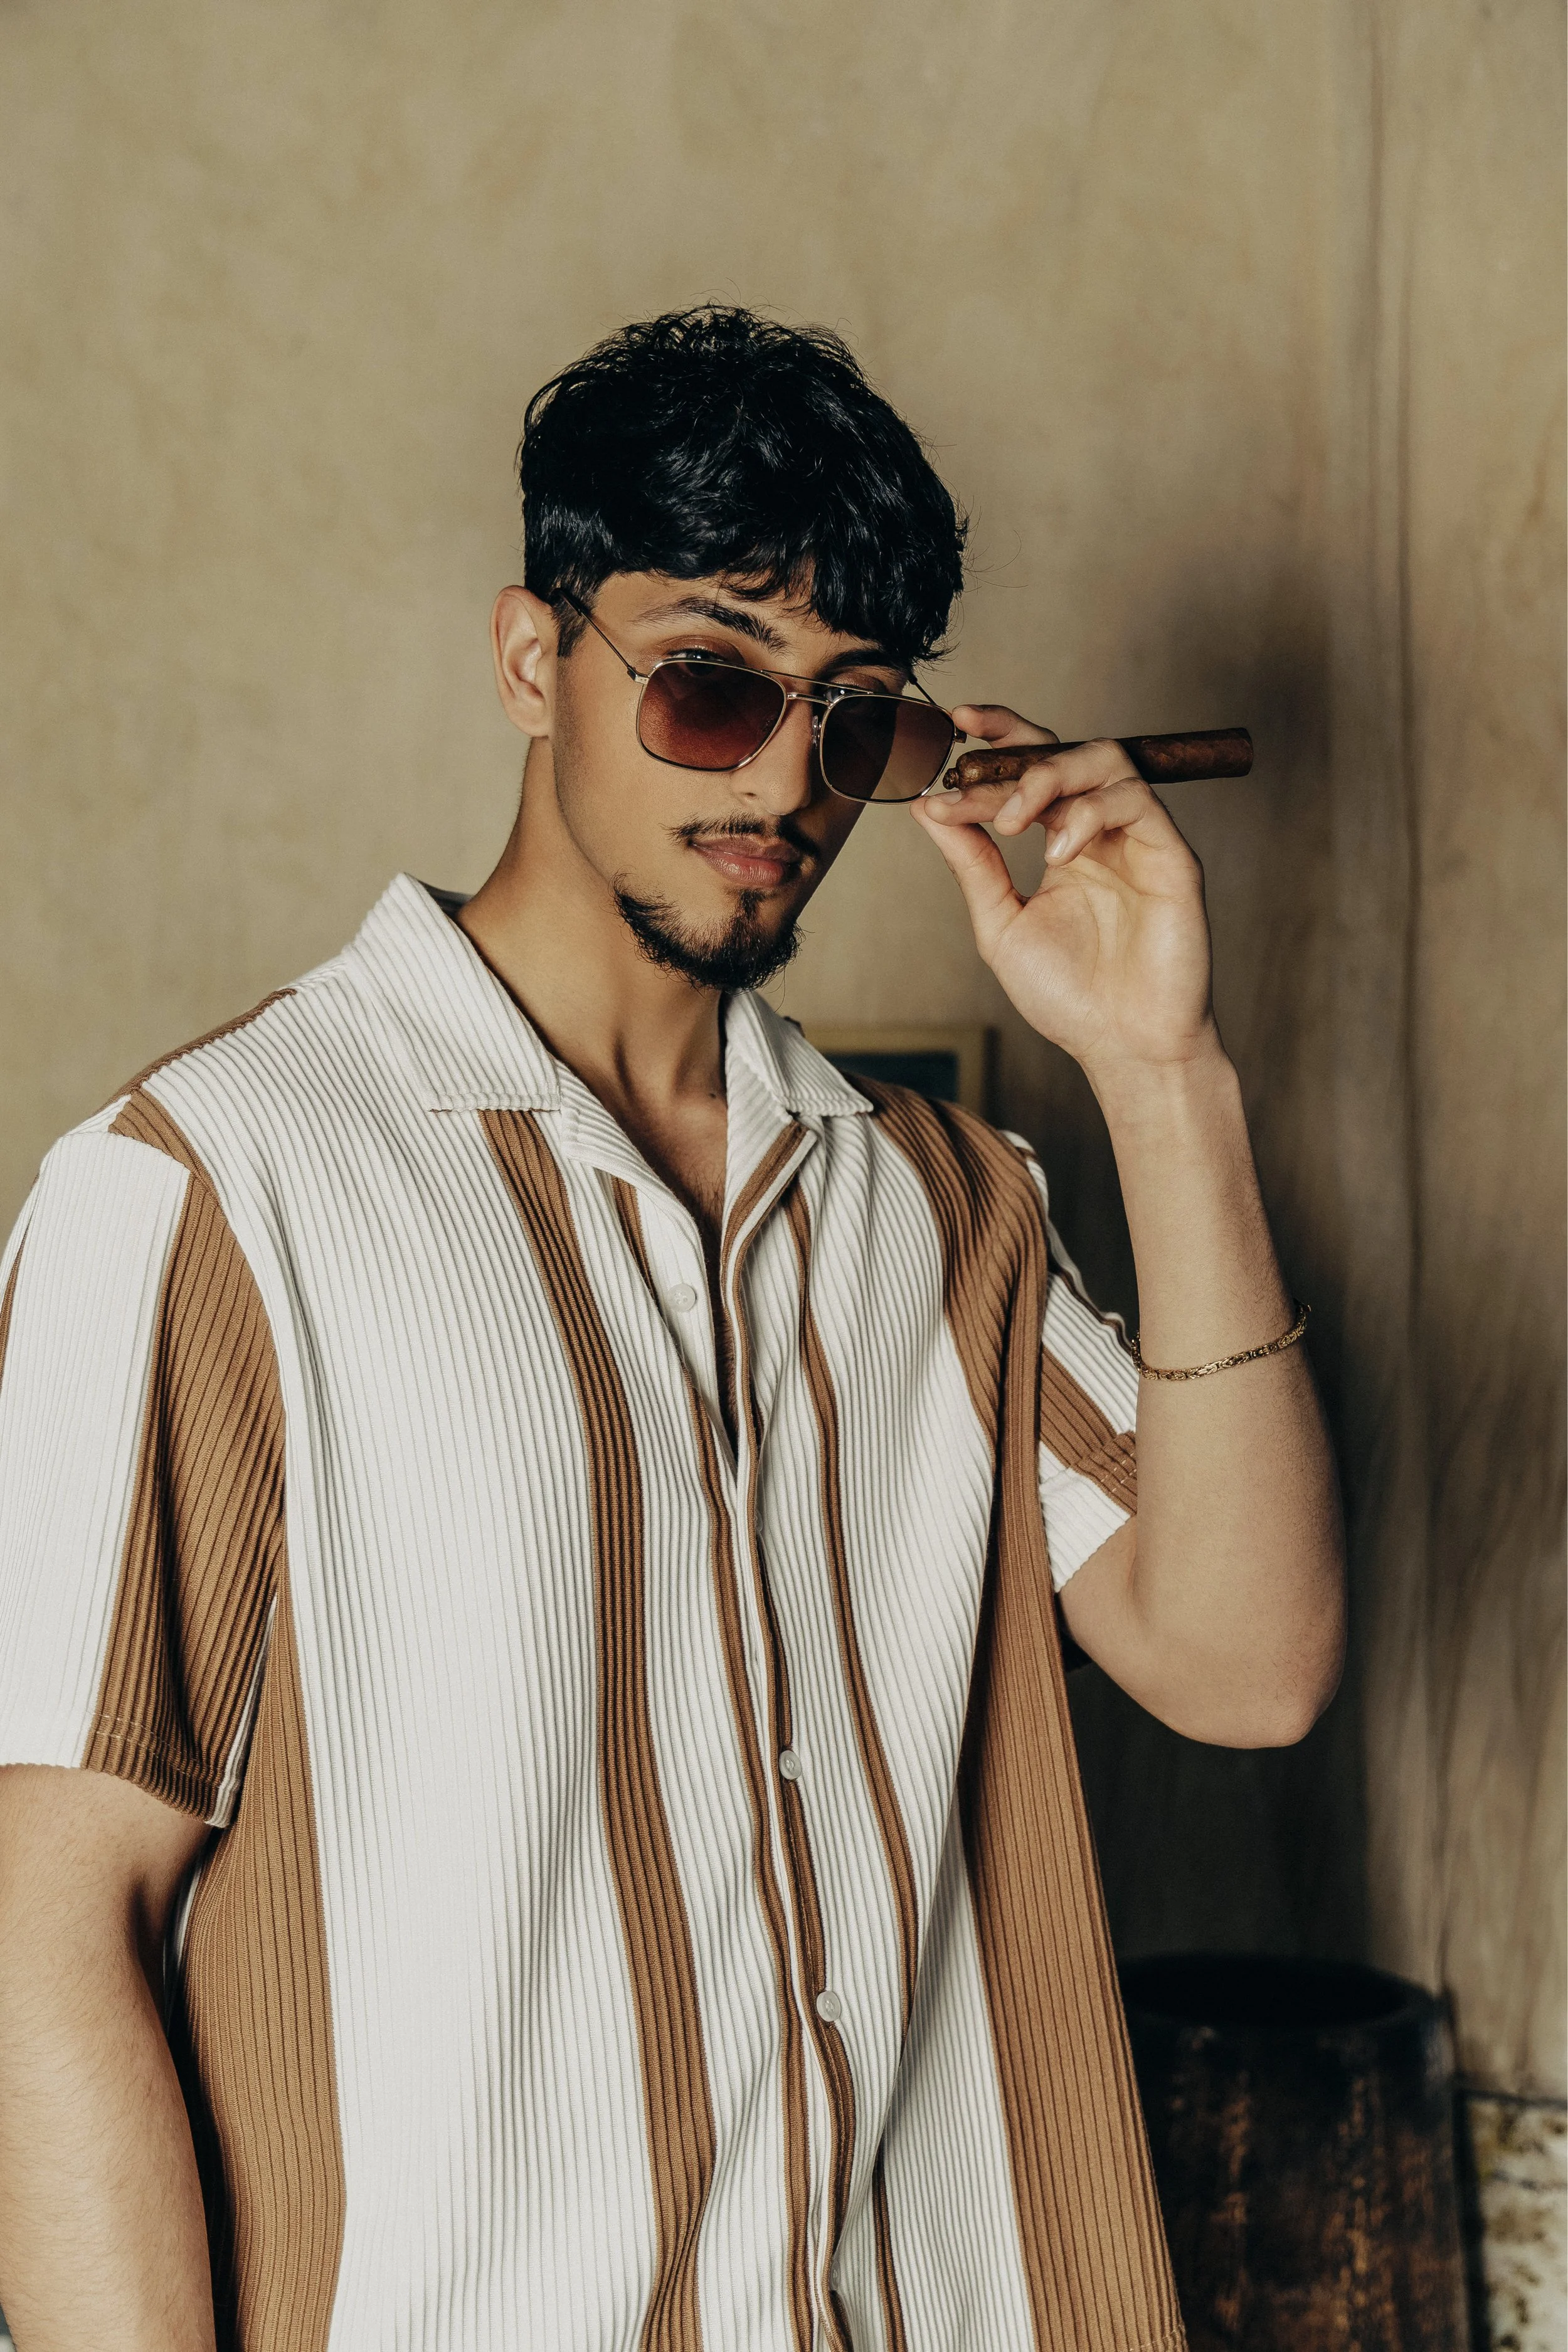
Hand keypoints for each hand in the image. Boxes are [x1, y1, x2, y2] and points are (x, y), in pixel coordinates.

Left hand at [911, 702, 1220, 1084]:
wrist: (1124, 1048)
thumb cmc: (1068, 996)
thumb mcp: (1000, 923)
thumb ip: (972, 863)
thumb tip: (928, 806)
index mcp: (1064, 841)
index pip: (1034, 766)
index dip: (998, 735)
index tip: (952, 722)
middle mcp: (1103, 831)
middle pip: (1067, 750)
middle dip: (1015, 750)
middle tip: (967, 778)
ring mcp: (1140, 839)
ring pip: (1104, 761)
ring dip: (1048, 779)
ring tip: (1010, 823)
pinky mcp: (1172, 855)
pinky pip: (1135, 800)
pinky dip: (1089, 813)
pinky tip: (1058, 853)